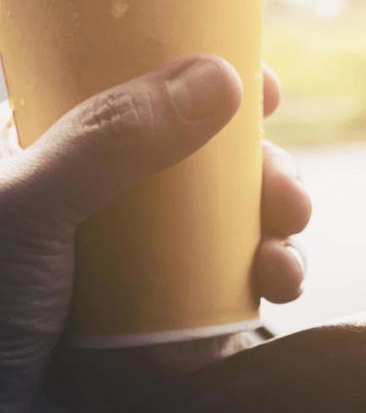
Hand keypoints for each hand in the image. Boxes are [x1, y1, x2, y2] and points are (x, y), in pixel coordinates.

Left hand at [0, 56, 310, 412]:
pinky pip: (230, 300)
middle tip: (289, 199)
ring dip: (277, 238)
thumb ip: (115, 141)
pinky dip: (265, 292)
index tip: (266, 89)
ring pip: (228, 232)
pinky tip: (273, 295)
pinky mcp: (157, 336)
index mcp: (50, 158)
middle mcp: (95, 209)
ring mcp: (129, 274)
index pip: (138, 95)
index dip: (205, 82)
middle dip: (266, 176)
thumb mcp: (29, 209)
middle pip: (205, 166)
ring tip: (285, 265)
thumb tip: (218, 76)